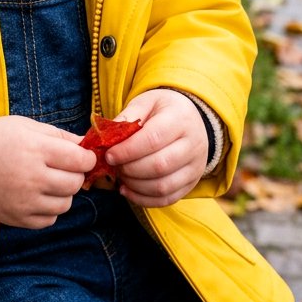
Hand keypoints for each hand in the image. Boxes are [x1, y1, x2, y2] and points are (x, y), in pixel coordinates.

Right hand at [0, 116, 95, 227]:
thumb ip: (58, 135)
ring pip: (65, 204)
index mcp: (35, 150)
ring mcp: (24, 202)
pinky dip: (48, 209)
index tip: (82, 156)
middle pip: (75, 183)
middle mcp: (32, 178)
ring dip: (62, 193)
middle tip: (63, 167)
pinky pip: (49, 220)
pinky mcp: (17, 218)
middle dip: (75, 174)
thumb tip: (86, 145)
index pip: (80, 160)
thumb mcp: (26, 126)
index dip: (86, 158)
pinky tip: (37, 195)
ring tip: (47, 181)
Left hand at [104, 89, 207, 206]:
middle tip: (114, 166)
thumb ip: (127, 117)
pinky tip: (128, 190)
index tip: (110, 155)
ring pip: (163, 186)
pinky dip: (144, 199)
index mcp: (180, 119)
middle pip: (159, 165)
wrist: (191, 119)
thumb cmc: (163, 110)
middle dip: (130, 169)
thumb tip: (107, 138)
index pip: (153, 139)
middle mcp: (193, 144)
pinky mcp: (192, 183)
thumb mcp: (146, 102)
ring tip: (121, 176)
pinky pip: (167, 199)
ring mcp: (195, 166)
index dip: (128, 150)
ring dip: (135, 186)